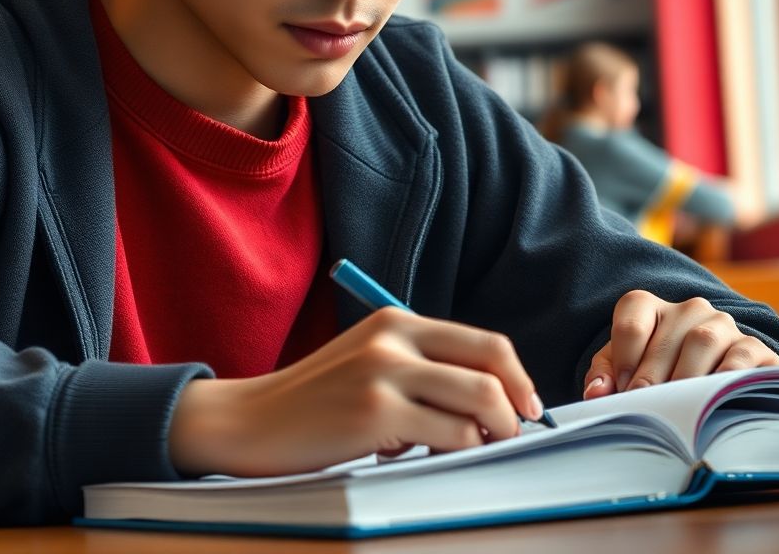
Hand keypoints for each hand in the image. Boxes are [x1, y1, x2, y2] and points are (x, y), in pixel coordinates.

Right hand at [169, 306, 544, 477]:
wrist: (252, 421)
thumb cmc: (315, 400)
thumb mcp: (369, 362)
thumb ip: (421, 367)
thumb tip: (492, 398)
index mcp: (396, 321)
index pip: (484, 342)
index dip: (517, 377)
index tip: (525, 406)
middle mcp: (394, 338)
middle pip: (492, 364)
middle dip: (517, 405)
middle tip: (513, 432)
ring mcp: (385, 373)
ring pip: (480, 401)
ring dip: (490, 434)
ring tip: (467, 449)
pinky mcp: (376, 413)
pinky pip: (451, 436)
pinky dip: (458, 453)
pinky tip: (429, 457)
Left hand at [583, 290, 778, 398]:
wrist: (714, 376)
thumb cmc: (658, 370)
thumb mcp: (625, 366)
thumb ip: (605, 374)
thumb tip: (596, 393)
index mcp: (649, 306)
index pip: (631, 323)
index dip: (623, 360)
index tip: (622, 390)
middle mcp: (688, 309)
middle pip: (667, 338)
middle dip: (653, 376)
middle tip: (645, 405)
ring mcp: (722, 324)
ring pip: (702, 341)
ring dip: (687, 376)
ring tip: (677, 405)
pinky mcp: (753, 346)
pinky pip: (742, 355)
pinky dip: (727, 377)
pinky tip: (715, 397)